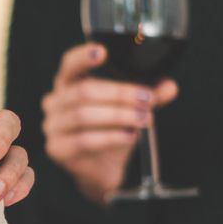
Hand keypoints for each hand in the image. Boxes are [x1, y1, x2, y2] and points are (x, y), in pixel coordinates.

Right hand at [42, 43, 176, 202]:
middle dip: (120, 94)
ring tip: (143, 118)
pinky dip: (111, 136)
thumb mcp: (131, 109)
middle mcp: (55, 102)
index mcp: (68, 84)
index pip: (70, 64)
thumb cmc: (110, 132)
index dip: (83, 57)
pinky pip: (84, 140)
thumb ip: (148, 95)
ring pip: (84, 115)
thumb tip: (169, 86)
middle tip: (147, 99)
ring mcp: (53, 126)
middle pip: (84, 91)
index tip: (102, 52)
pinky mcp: (57, 149)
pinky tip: (130, 135)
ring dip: (118, 115)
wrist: (101, 170)